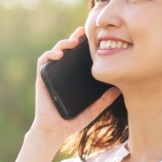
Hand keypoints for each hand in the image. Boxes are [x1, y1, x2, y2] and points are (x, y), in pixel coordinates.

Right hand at [31, 27, 120, 143]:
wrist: (54, 131)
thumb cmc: (72, 121)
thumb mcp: (93, 109)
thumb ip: (104, 101)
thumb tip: (119, 90)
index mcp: (72, 78)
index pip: (79, 57)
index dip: (84, 45)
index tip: (95, 36)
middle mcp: (61, 73)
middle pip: (67, 50)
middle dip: (75, 38)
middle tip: (84, 31)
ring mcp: (51, 75)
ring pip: (55, 52)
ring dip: (63, 43)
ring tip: (73, 41)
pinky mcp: (41, 78)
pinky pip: (43, 61)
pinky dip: (50, 55)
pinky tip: (60, 55)